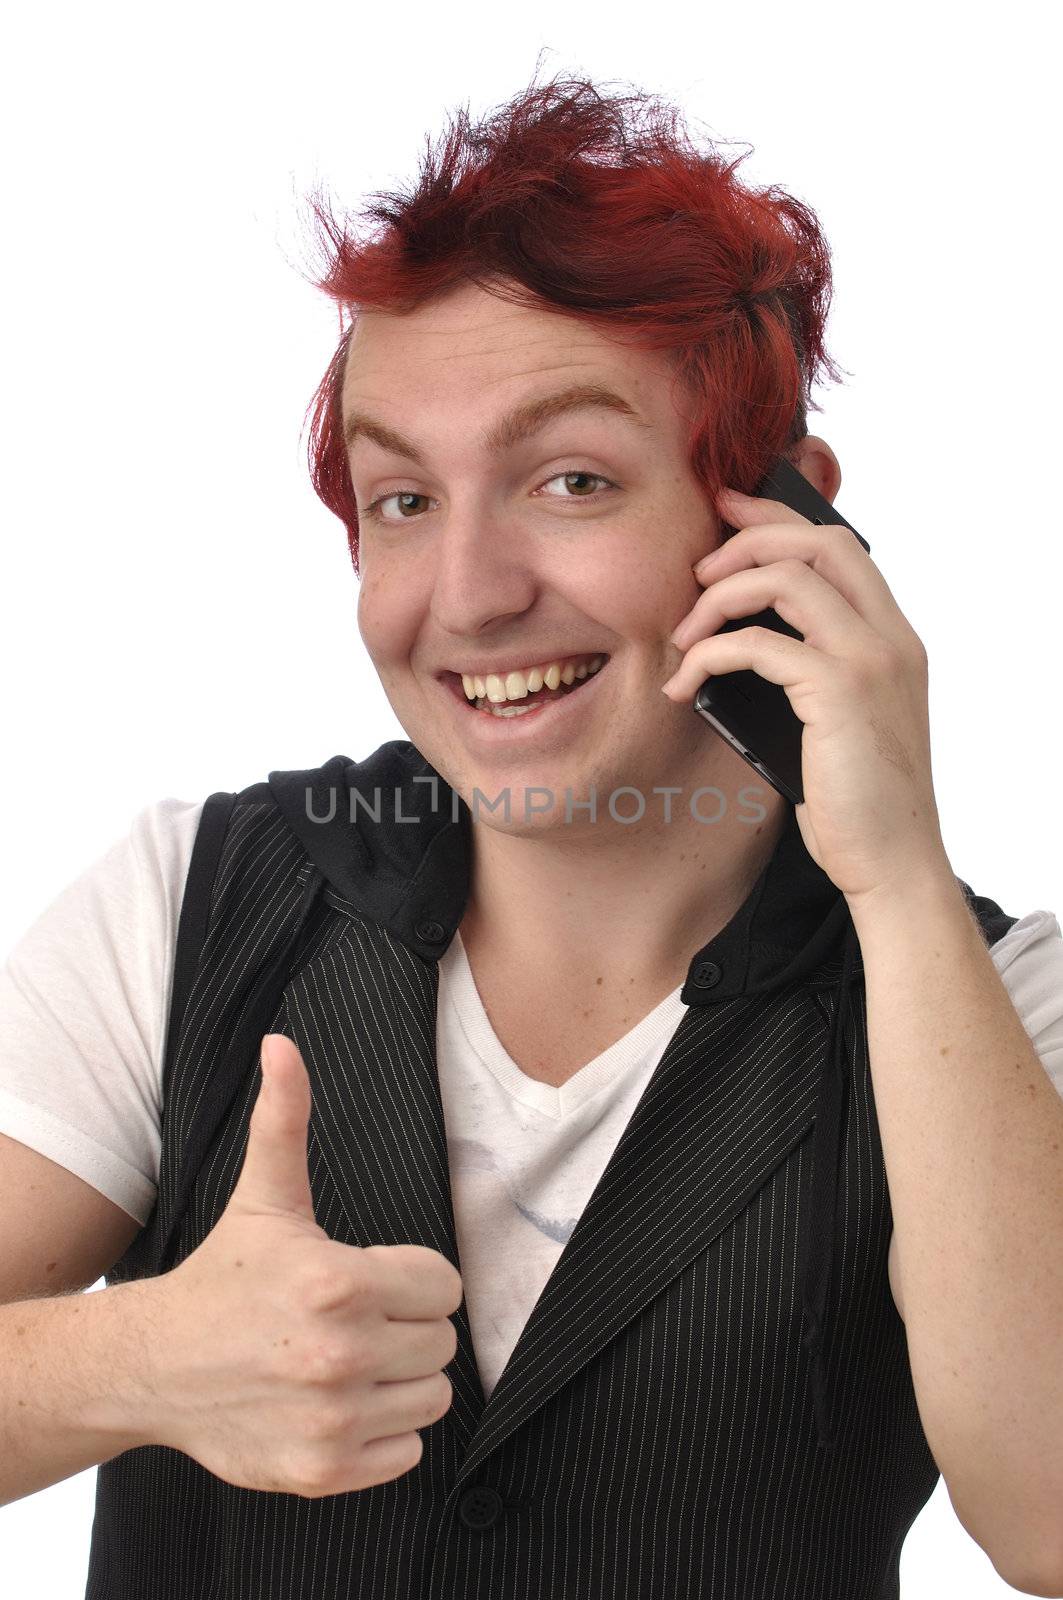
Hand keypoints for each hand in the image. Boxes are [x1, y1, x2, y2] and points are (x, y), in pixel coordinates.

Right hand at [144, 1033, 463, 1498]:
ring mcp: (332, 1419)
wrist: (156, 1366)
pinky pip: (407, 1454)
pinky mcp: (324, 1471)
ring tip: (352, 1359)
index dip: (415, 1279)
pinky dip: (385, 1434)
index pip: (445, 1286)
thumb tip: (281, 1044)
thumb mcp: (264, 1196)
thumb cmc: (224, 1277)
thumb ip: (285, 1117)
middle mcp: (339, 1355)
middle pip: (442, 1342)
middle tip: (359, 1318)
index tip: (374, 1279)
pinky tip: (341, 1403)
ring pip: (432, 1398)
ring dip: (402, 1381)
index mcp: (339, 1283)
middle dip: (409, 1327)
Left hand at [661, 485, 950, 905]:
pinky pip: (757, 644)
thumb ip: (811, 672)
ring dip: (719, 597)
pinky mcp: (839, 692)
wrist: (892, 861)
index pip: (838, 547)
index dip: (778, 519)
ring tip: (683, 636)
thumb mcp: (839, 722)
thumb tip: (742, 642)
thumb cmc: (857, 802)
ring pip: (785, 579)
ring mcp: (870, 661)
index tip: (727, 511)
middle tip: (696, 568)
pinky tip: (687, 683)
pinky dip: (710, 654)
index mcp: (894, 638)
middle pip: (816, 543)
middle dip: (747, 539)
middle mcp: (891, 638)